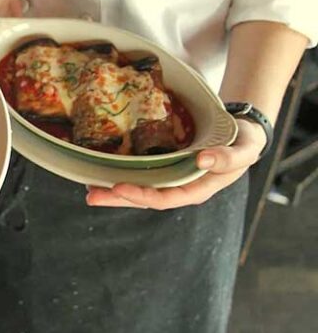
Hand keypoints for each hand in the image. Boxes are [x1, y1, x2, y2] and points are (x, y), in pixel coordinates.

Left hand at [86, 119, 266, 209]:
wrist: (243, 133)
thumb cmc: (244, 143)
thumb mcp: (244, 150)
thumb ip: (227, 158)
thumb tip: (202, 160)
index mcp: (196, 189)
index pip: (164, 198)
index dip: (140, 195)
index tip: (117, 188)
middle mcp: (179, 187)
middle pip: (144, 198)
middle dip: (117, 198)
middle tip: (90, 196)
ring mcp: (170, 178)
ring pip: (139, 188)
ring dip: (113, 190)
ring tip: (88, 187)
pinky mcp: (164, 166)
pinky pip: (141, 173)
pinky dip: (121, 173)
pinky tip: (102, 170)